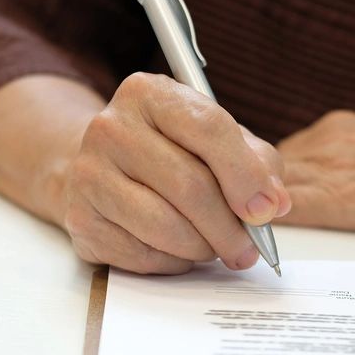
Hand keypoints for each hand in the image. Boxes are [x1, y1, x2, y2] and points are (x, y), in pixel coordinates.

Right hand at [60, 73, 290, 273]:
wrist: (99, 171)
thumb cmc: (167, 153)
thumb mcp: (213, 140)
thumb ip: (254, 163)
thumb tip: (274, 203)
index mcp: (148, 93)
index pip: (208, 129)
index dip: (245, 175)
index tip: (267, 209)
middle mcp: (110, 127)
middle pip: (189, 186)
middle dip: (229, 227)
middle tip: (248, 248)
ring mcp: (88, 174)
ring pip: (166, 227)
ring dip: (202, 248)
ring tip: (212, 246)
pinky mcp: (80, 219)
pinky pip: (142, 255)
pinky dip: (172, 262)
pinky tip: (176, 249)